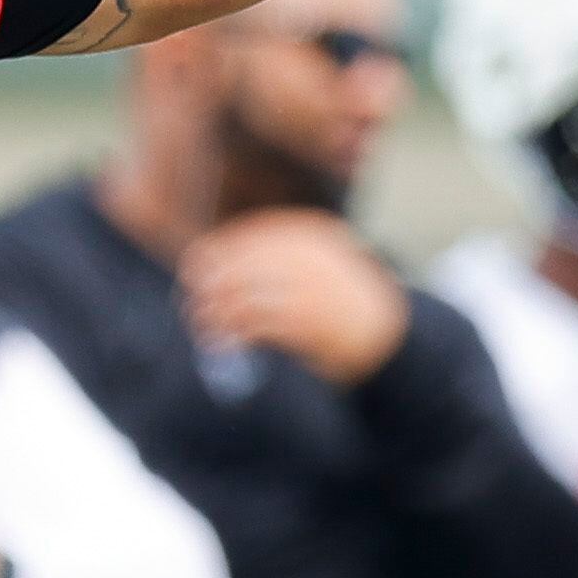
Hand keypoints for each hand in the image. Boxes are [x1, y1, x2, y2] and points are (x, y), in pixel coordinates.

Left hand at [181, 208, 409, 387]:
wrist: (386, 333)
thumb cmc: (338, 301)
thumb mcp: (315, 264)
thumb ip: (276, 259)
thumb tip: (213, 263)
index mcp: (312, 235)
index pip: (251, 236)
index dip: (218, 251)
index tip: (194, 266)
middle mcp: (310, 258)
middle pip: (242, 267)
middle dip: (211, 285)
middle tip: (192, 301)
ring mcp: (311, 290)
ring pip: (244, 297)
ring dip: (215, 313)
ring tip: (202, 325)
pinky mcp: (309, 324)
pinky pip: (257, 325)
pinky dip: (233, 334)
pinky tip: (221, 342)